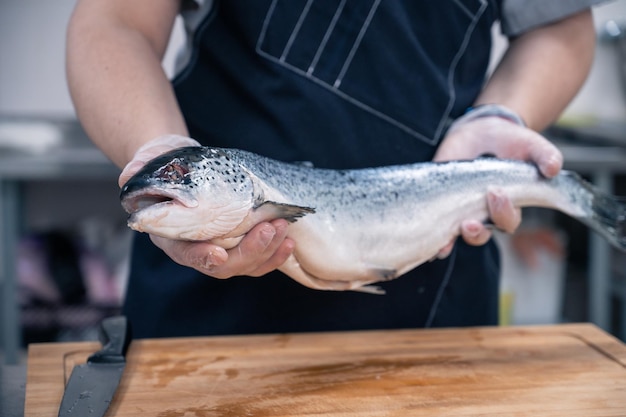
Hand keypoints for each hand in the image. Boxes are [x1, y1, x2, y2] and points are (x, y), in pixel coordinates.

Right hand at [119, 135, 294, 278]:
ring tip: (282, 229)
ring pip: (245, 265)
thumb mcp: (148, 160)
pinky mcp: (239, 241)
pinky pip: (259, 257)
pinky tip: (288, 239)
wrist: (180, 163)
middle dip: (248, 252)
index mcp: (171, 236)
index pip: (185, 254)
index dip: (201, 257)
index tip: (218, 252)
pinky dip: (274, 252)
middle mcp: (197, 247)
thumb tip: (129, 176)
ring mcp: (220, 246)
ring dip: (267, 251)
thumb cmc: (163, 163)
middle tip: (267, 230)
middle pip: (224, 266)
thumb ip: (139, 169)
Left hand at [432, 115, 562, 256]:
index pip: (508, 221)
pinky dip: (437, 239)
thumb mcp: (530, 144)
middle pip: (483, 233)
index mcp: (508, 205)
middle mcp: (484, 213)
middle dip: (478, 231)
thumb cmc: (511, 142)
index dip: (503, 213)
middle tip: (471, 220)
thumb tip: (554, 168)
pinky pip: (439, 226)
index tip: (497, 193)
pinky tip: (435, 244)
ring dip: (454, 238)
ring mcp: (461, 209)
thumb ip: (544, 156)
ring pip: (460, 234)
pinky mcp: (442, 202)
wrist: (482, 130)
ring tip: (452, 232)